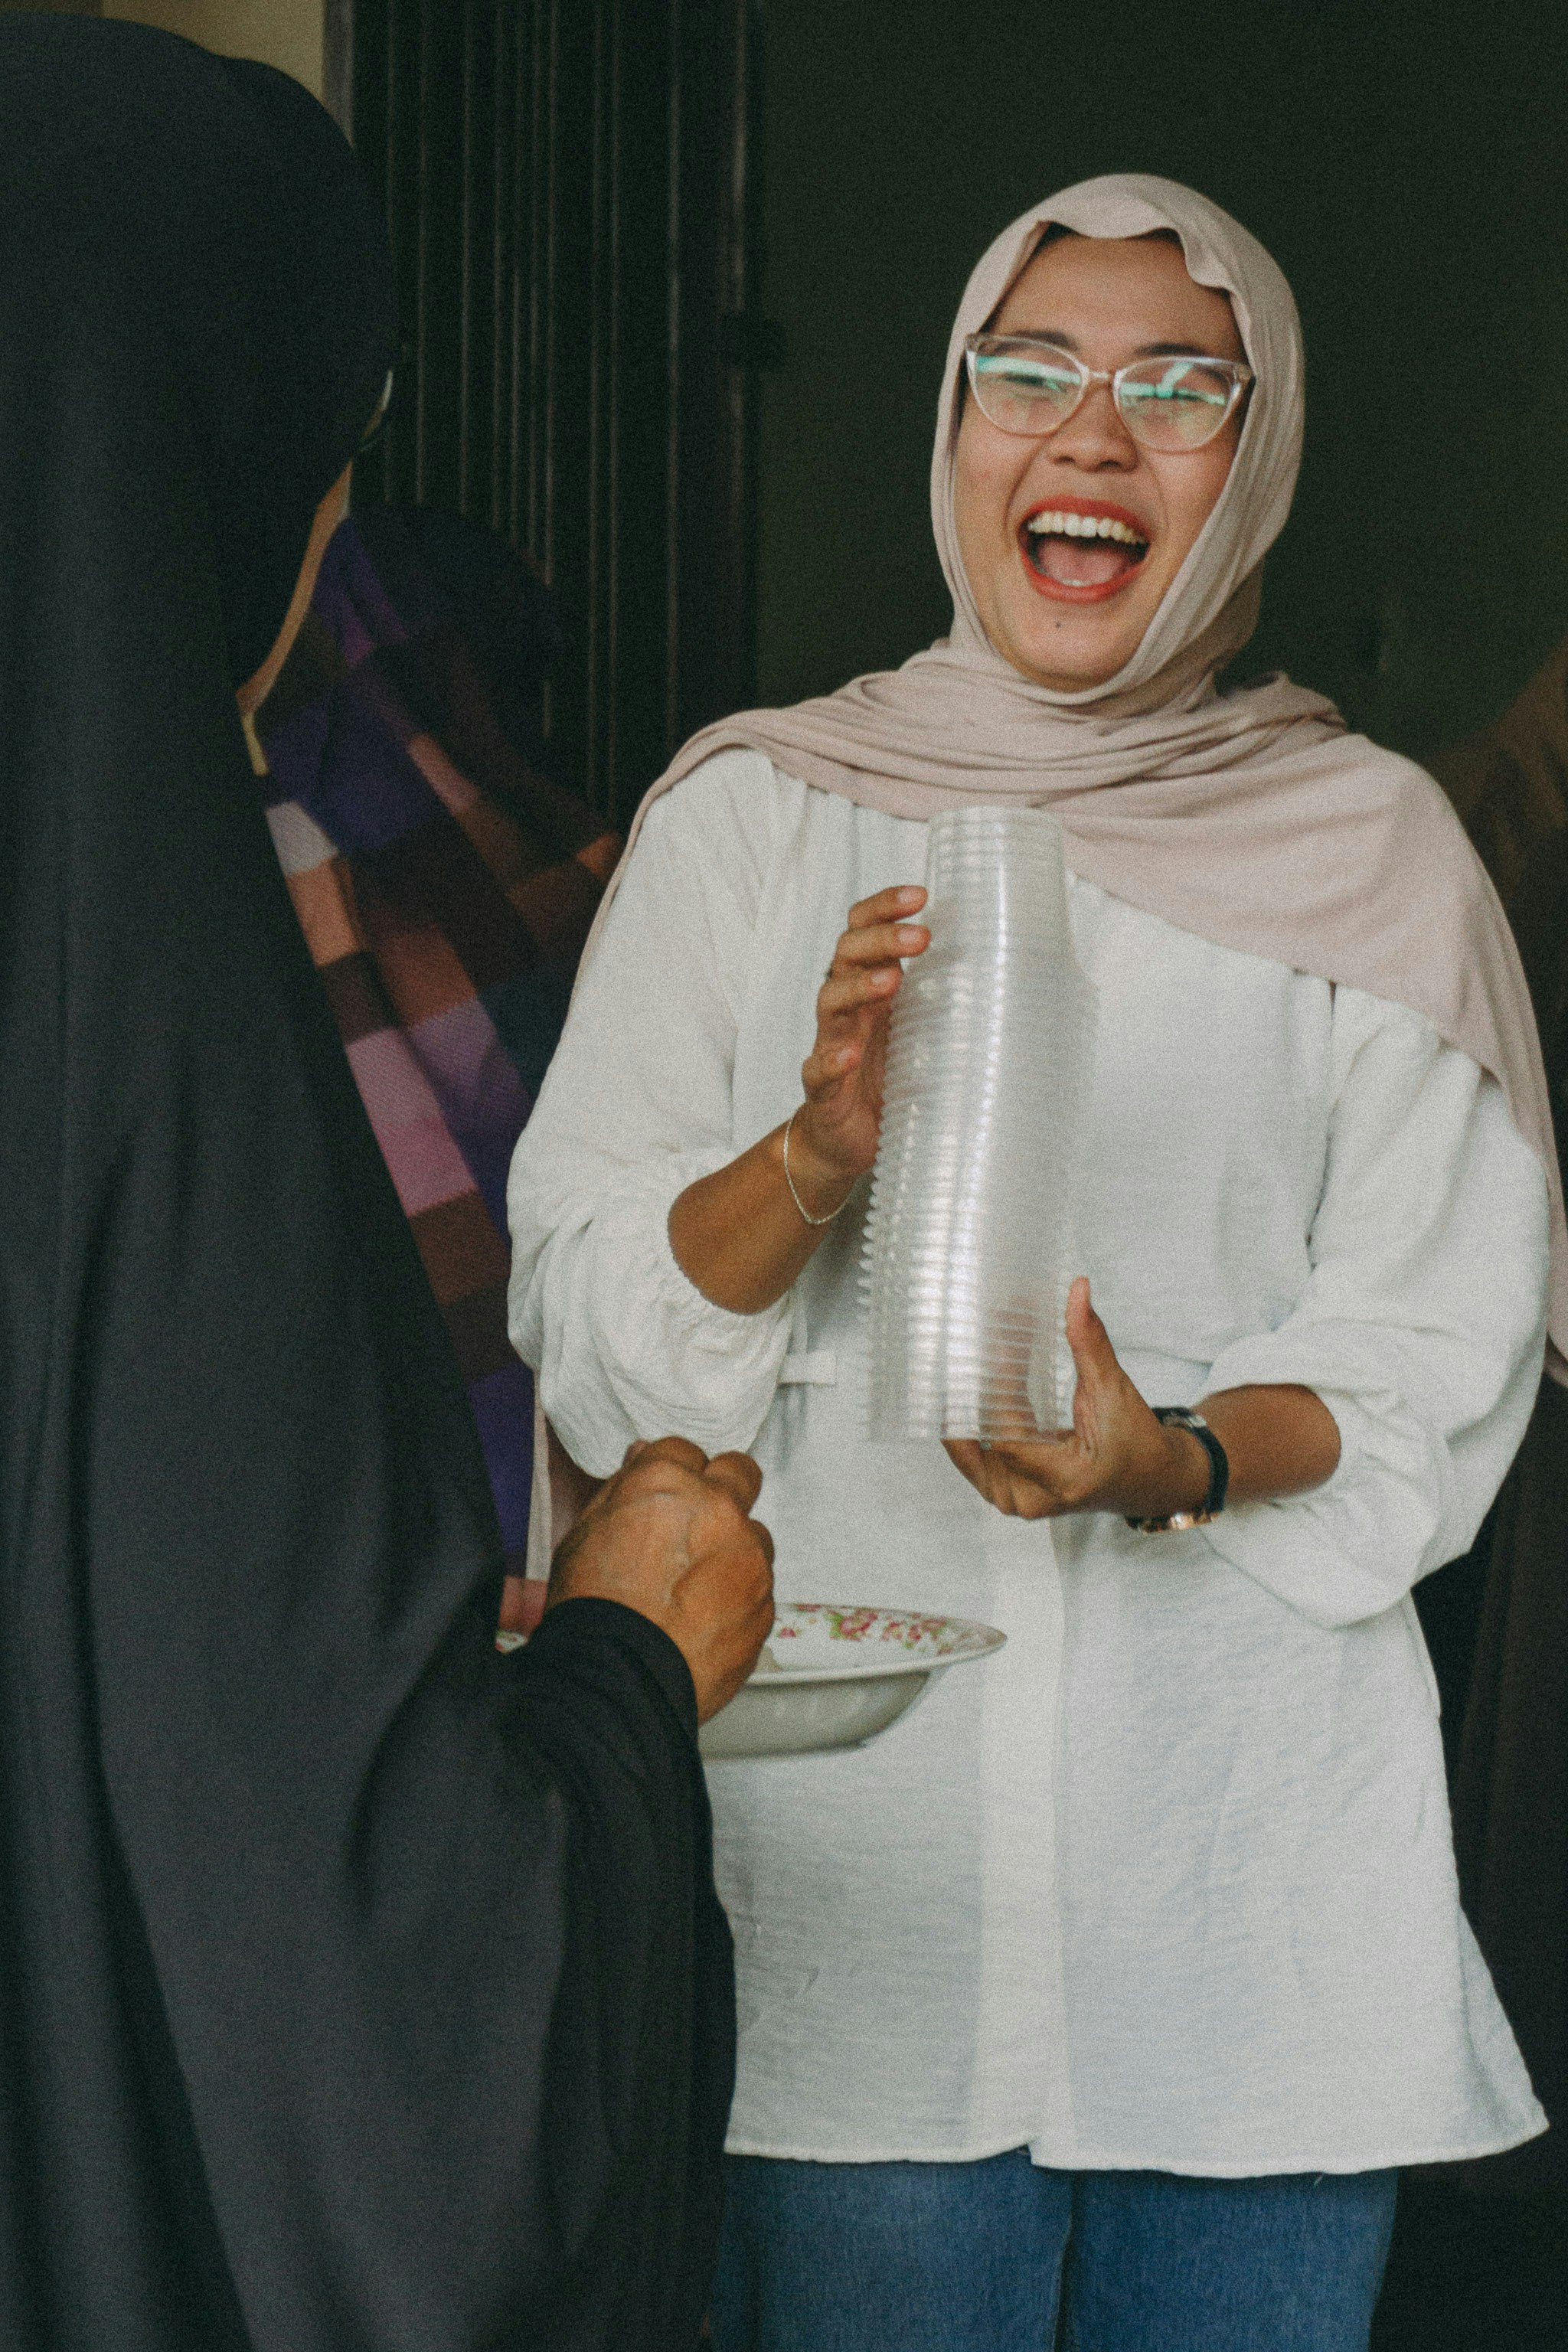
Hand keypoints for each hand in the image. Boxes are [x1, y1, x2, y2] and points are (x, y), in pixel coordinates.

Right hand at [546, 1437, 775, 1721]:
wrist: (619, 1681)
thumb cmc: (594, 1612)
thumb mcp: (582, 1536)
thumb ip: (621, 1491)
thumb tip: (643, 1460)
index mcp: (667, 1483)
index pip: (683, 1450)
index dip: (672, 1475)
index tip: (666, 1498)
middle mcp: (718, 1510)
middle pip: (740, 1472)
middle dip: (723, 1489)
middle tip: (699, 1522)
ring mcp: (750, 1558)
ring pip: (755, 1536)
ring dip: (734, 1550)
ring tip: (694, 1588)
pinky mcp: (766, 1604)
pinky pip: (759, 1588)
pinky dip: (738, 1598)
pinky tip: (704, 1620)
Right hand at [788, 885, 929, 1210]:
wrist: (844, 1141)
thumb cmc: (884, 1081)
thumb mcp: (921, 1034)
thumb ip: (947, 1006)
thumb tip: (1016, 981)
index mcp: (871, 989)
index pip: (865, 931)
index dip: (885, 908)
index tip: (920, 895)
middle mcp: (848, 1010)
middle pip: (848, 954)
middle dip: (881, 938)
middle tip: (920, 936)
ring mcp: (830, 1045)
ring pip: (830, 1001)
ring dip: (859, 986)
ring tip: (890, 980)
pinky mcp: (822, 1089)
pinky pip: (818, 1069)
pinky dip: (831, 1059)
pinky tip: (849, 1054)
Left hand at [942, 1278, 1208, 1520]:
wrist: (1148, 1479)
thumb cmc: (1135, 1441)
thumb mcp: (1114, 1390)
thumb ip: (1090, 1343)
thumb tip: (1078, 1290)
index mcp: (1062, 1480)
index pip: (1008, 1436)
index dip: (998, 1391)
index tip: (998, 1346)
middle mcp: (1031, 1499)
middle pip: (980, 1444)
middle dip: (973, 1394)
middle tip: (967, 1347)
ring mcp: (1016, 1500)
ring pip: (968, 1451)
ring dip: (966, 1408)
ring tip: (963, 1362)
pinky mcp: (1008, 1492)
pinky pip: (976, 1456)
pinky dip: (973, 1421)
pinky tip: (971, 1387)